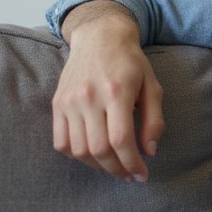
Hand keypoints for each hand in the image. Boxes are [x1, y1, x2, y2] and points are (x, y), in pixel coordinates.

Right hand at [51, 1, 164, 181]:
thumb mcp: (152, 86)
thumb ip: (154, 120)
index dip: (132, 163)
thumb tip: (149, 151)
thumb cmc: (130, 62)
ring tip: (113, 166)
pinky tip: (92, 155)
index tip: (142, 175)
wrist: (99, 36)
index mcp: (116, 92)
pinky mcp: (57, 103)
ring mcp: (69, 101)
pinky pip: (61, 141)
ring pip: (79, 150)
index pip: (121, 140)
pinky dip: (76, 155)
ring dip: (97, 166)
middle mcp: (89, 97)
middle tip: (129, 175)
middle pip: (99, 149)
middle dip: (117, 169)